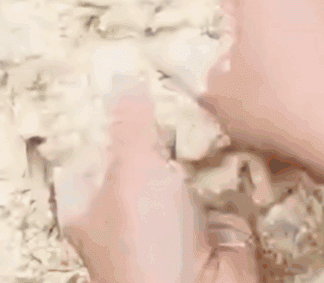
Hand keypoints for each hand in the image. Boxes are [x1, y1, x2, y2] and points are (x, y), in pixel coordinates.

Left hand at [59, 78, 258, 282]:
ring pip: (184, 167)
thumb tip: (121, 77)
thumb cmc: (145, 246)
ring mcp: (174, 220)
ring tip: (208, 102)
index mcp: (89, 205)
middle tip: (175, 85)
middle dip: (159, 126)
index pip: (88, 153)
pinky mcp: (215, 224)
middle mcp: (130, 213)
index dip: (102, 119)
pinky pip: (222, 182)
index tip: (121, 81)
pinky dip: (231, 164)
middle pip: (141, 156)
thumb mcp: (128, 171)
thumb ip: (128, 123)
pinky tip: (235, 135)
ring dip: (199, 144)